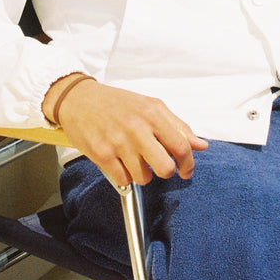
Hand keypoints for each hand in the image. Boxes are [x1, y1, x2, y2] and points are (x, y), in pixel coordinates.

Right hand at [48, 77, 208, 187]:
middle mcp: (137, 128)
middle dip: (165, 172)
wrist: (79, 99)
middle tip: (159, 166)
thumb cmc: (116, 103)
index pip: (181, 145)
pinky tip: (119, 160)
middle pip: (165, 168)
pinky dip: (124, 175)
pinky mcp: (101, 154)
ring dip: (142, 174)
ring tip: (133, 158)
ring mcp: (118, 142)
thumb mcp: (150, 106)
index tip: (185, 170)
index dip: (187, 163)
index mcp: (152, 114)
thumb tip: (200, 145)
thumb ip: (177, 126)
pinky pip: (123, 180)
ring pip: (143, 177)